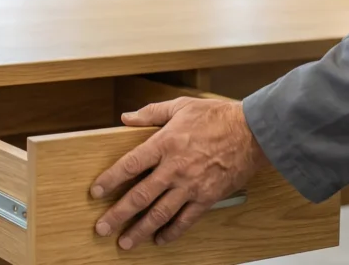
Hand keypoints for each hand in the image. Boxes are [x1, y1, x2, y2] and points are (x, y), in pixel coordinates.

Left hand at [90, 97, 268, 249]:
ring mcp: (191, 186)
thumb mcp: (181, 106)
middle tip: (102, 228)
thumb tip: (126, 118)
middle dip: (118, 214)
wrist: (253, 132)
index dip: (110, 180)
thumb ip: (151, 112)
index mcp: (165, 143)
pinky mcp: (207, 197)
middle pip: (140, 196)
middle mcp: (174, 168)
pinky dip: (172, 232)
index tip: (96, 192)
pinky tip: (160, 239)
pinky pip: (186, 220)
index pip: (130, 165)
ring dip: (140, 230)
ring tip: (125, 242)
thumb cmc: (218, 117)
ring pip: (160, 213)